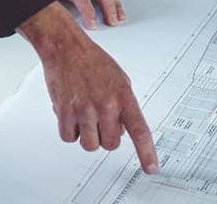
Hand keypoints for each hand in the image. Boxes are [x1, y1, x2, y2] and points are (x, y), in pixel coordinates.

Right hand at [18, 6, 158, 173]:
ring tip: (85, 116)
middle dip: (106, 136)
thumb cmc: (92, 61)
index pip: (139, 131)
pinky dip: (70, 131)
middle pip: (111, 144)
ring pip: (90, 145)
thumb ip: (124, 105)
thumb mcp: (119, 79)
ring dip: (88, 135)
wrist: (65, 48)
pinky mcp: (65, 112)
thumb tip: (124, 129)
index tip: (151, 168)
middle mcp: (105, 105)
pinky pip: (69, 138)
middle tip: (100, 119)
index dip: (147, 153)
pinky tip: (71, 115)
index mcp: (123, 97)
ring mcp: (85, 109)